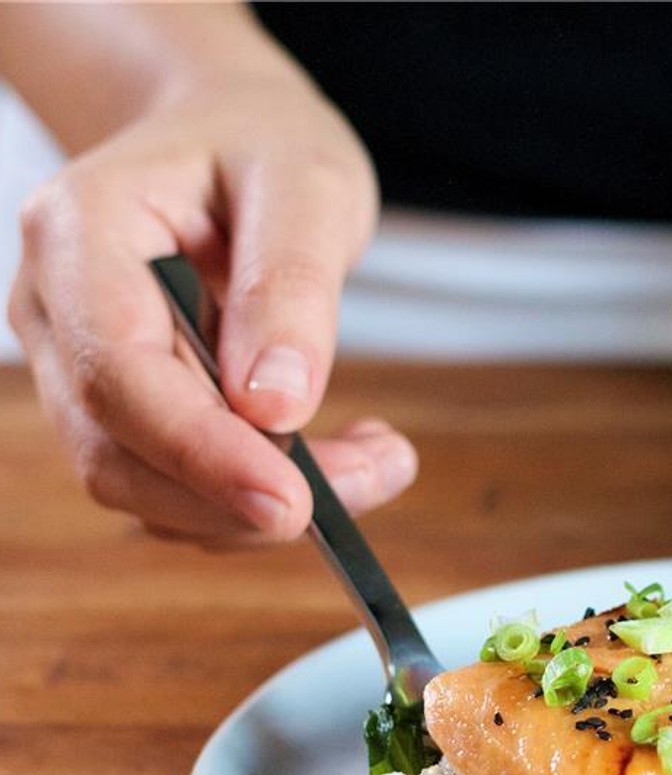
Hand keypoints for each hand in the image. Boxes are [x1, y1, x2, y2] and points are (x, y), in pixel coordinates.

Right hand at [8, 67, 415, 546]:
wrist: (227, 135)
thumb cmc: (264, 145)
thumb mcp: (307, 186)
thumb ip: (289, 286)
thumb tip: (275, 407)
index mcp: (81, 232)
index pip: (118, 372)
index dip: (201, 451)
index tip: (294, 502)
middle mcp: (54, 308)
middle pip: (120, 451)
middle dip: (246, 494)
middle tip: (382, 471)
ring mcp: (77, 366)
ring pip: (144, 488)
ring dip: (260, 507)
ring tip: (378, 459)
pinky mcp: (119, 409)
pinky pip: (173, 488)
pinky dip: (254, 496)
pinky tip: (334, 454)